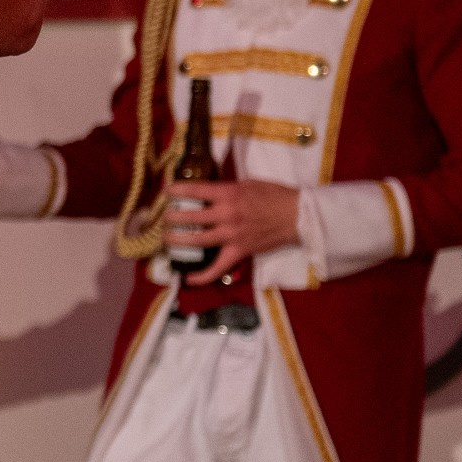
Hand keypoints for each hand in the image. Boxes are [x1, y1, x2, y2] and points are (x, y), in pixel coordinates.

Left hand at [164, 181, 299, 283]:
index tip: (166, 191)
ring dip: (178, 239)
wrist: (297, 216)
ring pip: (198, 239)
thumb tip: (209, 193)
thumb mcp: (248, 183)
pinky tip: (188, 278)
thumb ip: (227, 189)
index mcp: (228, 194)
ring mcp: (231, 235)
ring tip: (167, 238)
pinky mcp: (239, 252)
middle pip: (191, 216)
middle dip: (173, 217)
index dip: (177, 190)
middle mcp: (226, 214)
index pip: (196, 190)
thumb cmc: (275, 195)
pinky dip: (202, 276)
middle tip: (164, 217)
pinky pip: (218, 267)